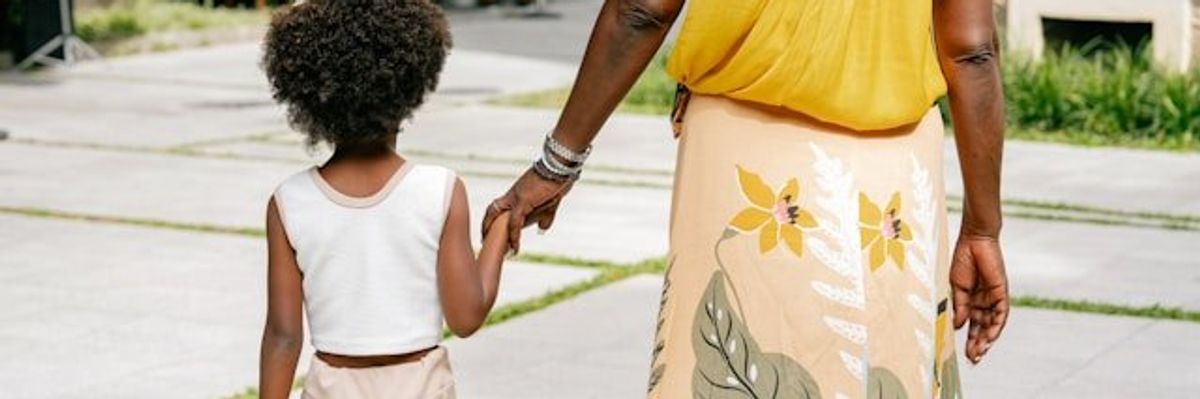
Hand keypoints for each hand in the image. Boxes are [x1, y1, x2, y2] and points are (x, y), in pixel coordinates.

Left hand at [482, 167, 572, 253]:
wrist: (559, 166)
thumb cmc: (556, 180)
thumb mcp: (550, 202)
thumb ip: (546, 217)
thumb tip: (541, 229)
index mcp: (517, 193)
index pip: (499, 205)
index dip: (493, 217)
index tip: (491, 230)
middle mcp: (513, 195)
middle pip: (492, 209)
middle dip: (486, 225)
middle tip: (483, 240)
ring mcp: (516, 197)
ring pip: (500, 217)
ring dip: (497, 234)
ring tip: (498, 250)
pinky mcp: (523, 201)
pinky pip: (515, 222)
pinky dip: (514, 236)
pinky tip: (515, 247)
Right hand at [949, 233, 1008, 364]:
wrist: (974, 240)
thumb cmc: (963, 259)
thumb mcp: (956, 287)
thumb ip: (960, 306)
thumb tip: (959, 326)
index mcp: (970, 301)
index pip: (970, 325)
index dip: (968, 339)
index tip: (964, 355)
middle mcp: (983, 302)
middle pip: (982, 328)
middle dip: (977, 344)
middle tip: (973, 360)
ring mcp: (993, 298)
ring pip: (992, 325)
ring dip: (987, 339)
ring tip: (979, 353)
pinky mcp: (1001, 293)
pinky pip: (1001, 314)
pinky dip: (995, 326)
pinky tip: (989, 337)